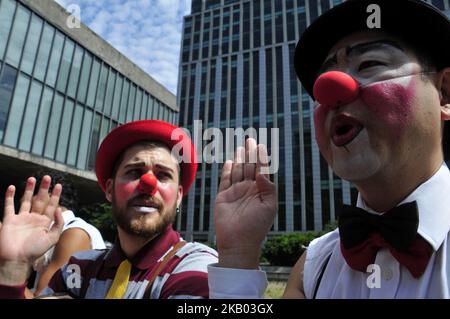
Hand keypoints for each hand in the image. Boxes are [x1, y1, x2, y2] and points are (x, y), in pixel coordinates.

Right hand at [0, 177, 63, 284]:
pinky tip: (12, 187)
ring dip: (29, 189)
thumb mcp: (52, 238)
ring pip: (25, 200)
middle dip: (44, 189)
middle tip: (47, 177)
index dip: (55, 195)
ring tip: (32, 178)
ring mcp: (21, 219)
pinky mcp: (9, 220)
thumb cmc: (35, 251)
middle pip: (40, 200)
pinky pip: (9, 206)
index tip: (59, 185)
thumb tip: (59, 209)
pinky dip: (10, 196)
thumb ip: (58, 224)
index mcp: (45, 223)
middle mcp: (33, 219)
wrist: (16, 259)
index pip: (51, 205)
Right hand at [214, 138, 276, 268]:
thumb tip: (262, 172)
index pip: (262, 170)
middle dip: (250, 153)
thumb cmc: (256, 227)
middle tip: (250, 139)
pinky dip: (228, 170)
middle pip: (249, 167)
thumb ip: (268, 188)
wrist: (238, 242)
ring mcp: (235, 192)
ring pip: (238, 171)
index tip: (261, 145)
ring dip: (240, 159)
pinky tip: (231, 161)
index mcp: (261, 191)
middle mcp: (248, 189)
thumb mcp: (269, 207)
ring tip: (241, 146)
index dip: (261, 158)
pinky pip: (225, 180)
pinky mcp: (223, 196)